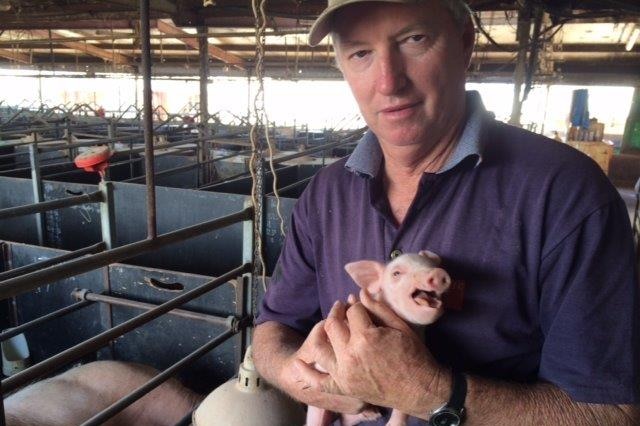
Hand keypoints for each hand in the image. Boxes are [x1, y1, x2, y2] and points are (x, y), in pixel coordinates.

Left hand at [296, 290, 445, 413]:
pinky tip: (300, 362)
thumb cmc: (414, 356)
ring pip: (320, 346)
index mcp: (366, 337)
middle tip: (342, 308)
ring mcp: (344, 373)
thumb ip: (378, 308)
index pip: (352, 312)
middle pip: (333, 324)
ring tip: (329, 326)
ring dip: (321, 332)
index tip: (360, 306)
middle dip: (337, 312)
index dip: (357, 306)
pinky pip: (316, 381)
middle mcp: (351, 355)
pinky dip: (305, 371)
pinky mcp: (343, 387)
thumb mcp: (400, 327)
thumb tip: (360, 293)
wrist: (420, 390)